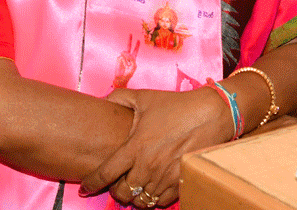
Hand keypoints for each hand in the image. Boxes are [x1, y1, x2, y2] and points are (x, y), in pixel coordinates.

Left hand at [79, 87, 232, 207]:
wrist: (211, 114)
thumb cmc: (177, 106)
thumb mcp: (145, 97)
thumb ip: (120, 98)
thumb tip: (102, 99)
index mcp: (135, 146)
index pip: (105, 173)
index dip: (92, 183)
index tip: (85, 187)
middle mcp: (148, 166)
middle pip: (123, 193)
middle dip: (116, 191)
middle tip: (117, 184)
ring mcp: (165, 177)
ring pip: (142, 201)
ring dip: (136, 196)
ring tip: (135, 187)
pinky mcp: (180, 183)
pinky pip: (161, 202)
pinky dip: (154, 199)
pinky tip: (153, 188)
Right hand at [113, 35, 140, 88]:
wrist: (121, 78)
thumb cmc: (128, 73)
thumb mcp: (133, 66)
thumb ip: (132, 59)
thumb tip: (126, 53)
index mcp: (133, 58)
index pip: (135, 50)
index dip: (137, 46)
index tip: (138, 40)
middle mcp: (128, 56)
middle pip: (129, 46)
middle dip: (130, 40)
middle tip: (130, 33)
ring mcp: (123, 57)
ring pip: (125, 53)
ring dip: (127, 59)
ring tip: (126, 65)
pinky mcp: (119, 58)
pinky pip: (122, 57)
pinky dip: (123, 61)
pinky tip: (123, 65)